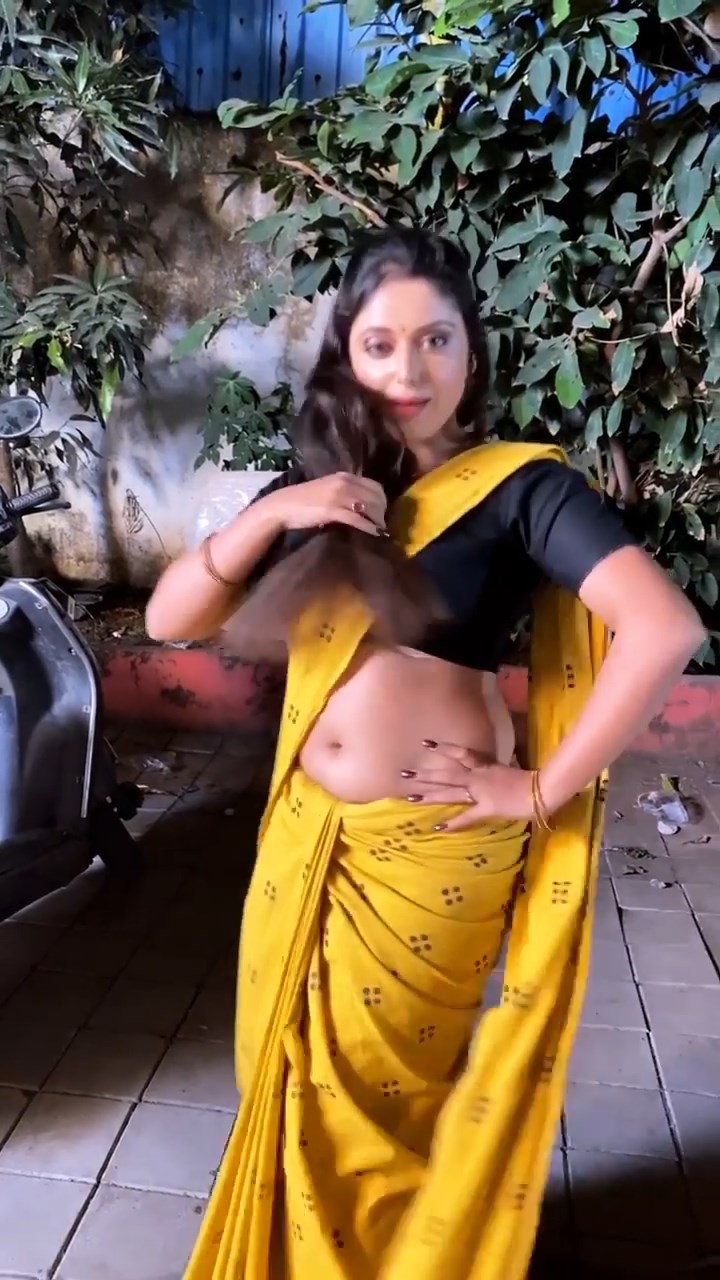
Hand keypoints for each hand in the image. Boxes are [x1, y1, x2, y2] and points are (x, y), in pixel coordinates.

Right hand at [262, 473, 387, 536]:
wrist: (282, 506)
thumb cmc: (304, 501)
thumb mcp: (328, 490)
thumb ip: (344, 492)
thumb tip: (361, 505)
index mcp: (344, 476)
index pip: (375, 485)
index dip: (382, 500)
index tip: (382, 512)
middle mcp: (345, 483)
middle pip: (376, 497)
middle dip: (382, 512)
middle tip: (382, 524)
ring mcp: (339, 496)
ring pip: (370, 507)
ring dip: (378, 520)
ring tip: (379, 530)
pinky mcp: (333, 510)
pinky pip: (358, 519)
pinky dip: (369, 527)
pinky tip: (374, 534)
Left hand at [398, 741, 533, 831]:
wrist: (542, 789)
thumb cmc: (531, 778)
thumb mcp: (509, 769)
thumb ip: (496, 771)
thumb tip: (491, 772)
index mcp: (485, 765)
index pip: (460, 753)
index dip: (443, 748)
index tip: (425, 744)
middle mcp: (478, 776)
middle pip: (446, 774)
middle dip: (425, 775)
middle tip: (403, 774)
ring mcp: (480, 792)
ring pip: (450, 793)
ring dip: (430, 795)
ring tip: (409, 797)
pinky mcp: (486, 808)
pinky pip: (466, 817)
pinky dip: (452, 823)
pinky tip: (436, 827)